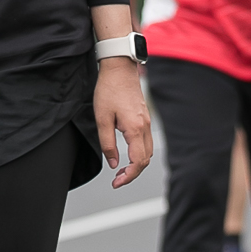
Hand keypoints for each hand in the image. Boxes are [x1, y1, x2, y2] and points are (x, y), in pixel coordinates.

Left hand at [94, 58, 153, 188]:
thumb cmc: (109, 90)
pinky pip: (146, 141)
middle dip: (133, 173)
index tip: (116, 183)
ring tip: (121, 170)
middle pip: (145, 159)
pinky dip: (139, 153)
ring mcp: (147, 122)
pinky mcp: (144, 117)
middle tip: (117, 179)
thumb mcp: (102, 119)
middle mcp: (145, 127)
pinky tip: (128, 154)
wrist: (119, 68)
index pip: (138, 162)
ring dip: (137, 164)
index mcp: (135, 129)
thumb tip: (113, 163)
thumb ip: (107, 144)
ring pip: (148, 151)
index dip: (128, 177)